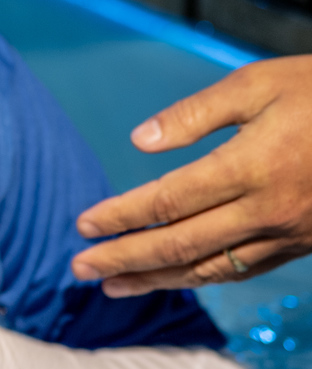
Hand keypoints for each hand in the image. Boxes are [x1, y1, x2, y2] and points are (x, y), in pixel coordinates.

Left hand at [73, 56, 311, 293]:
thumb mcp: (258, 84)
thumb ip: (195, 114)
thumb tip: (139, 142)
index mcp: (250, 166)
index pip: (167, 201)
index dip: (120, 215)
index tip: (82, 224)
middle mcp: (267, 210)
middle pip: (179, 245)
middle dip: (125, 259)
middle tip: (79, 268)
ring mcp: (288, 234)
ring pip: (210, 268)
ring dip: (157, 278)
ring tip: (113, 284)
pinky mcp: (303, 245)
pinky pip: (242, 269)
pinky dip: (201, 276)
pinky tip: (174, 276)